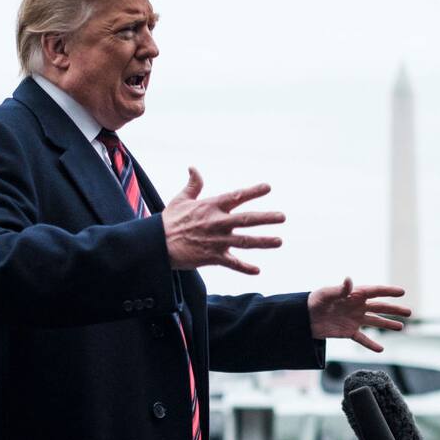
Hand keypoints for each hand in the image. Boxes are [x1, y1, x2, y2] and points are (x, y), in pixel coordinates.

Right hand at [162, 167, 285, 273]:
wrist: (157, 244)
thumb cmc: (169, 221)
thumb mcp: (181, 200)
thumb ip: (193, 185)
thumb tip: (193, 168)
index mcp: (211, 206)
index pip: (236, 196)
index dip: (252, 191)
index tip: (268, 187)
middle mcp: (218, 222)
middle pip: (247, 219)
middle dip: (266, 218)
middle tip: (282, 216)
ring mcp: (217, 241)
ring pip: (245, 241)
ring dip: (263, 241)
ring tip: (279, 241)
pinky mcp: (213, 257)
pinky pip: (233, 263)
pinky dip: (245, 268)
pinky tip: (257, 271)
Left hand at [308, 277, 409, 351]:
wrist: (304, 318)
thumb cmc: (314, 301)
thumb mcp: (326, 294)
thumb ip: (339, 289)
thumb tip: (349, 279)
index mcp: (354, 295)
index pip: (375, 291)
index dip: (388, 291)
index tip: (402, 291)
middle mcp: (357, 306)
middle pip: (380, 307)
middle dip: (395, 309)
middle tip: (410, 312)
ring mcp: (354, 319)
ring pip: (375, 322)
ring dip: (388, 324)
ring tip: (402, 327)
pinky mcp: (348, 332)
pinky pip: (362, 339)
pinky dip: (371, 344)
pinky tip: (381, 349)